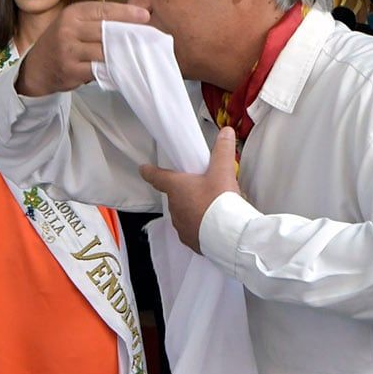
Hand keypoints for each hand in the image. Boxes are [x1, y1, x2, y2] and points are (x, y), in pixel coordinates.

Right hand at [13, 1, 151, 96]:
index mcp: (72, 13)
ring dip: (121, 53)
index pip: (103, 9)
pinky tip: (121, 69)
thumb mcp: (73, 24)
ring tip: (136, 53)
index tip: (144, 16)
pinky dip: (111, 69)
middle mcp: (68, 29)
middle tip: (145, 36)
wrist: (36, 68)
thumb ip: (96, 21)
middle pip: (106, 30)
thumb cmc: (61, 43)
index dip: (125, 13)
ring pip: (104, 51)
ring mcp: (68, 50)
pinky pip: (98, 69)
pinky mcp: (71, 70)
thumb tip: (130, 21)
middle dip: (127, 33)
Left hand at [140, 127, 241, 252]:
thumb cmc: (220, 202)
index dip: (149, 172)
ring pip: (183, 213)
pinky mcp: (190, 240)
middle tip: (202, 187)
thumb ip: (223, 150)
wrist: (229, 235)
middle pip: (175, 195)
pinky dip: (199, 226)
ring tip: (211, 207)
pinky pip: (191, 230)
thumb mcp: (223, 171)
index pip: (157, 177)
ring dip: (192, 209)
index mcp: (176, 187)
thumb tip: (226, 132)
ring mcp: (181, 225)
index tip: (143, 169)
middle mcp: (174, 207)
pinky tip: (212, 224)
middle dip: (185, 191)